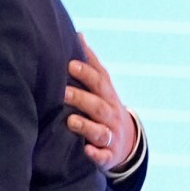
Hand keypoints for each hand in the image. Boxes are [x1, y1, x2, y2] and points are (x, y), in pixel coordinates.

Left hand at [63, 34, 140, 171]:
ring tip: (71, 121)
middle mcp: (111, 115)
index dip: (86, 73)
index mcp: (107, 96)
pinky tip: (87, 151)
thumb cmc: (105, 107)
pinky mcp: (108, 156)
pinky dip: (96, 154)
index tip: (70, 64)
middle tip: (62, 91)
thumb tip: (78, 34)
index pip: (99, 82)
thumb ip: (91, 63)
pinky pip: (104, 157)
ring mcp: (111, 136)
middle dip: (81, 99)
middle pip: (98, 105)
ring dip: (86, 126)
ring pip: (100, 131)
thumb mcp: (103, 86)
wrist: (126, 143)